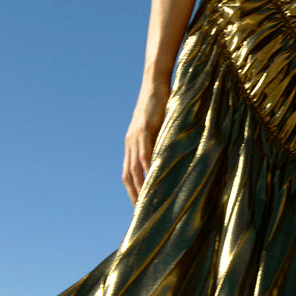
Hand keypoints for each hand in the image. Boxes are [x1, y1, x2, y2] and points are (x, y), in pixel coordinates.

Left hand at [123, 76, 170, 203]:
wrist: (155, 83)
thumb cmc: (160, 104)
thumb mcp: (159, 128)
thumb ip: (159, 144)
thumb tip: (168, 160)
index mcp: (131, 144)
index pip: (127, 174)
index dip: (131, 191)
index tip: (138, 207)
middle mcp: (130, 143)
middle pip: (128, 175)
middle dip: (133, 195)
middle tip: (141, 212)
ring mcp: (135, 136)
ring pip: (134, 167)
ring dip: (140, 186)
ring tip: (146, 202)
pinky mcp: (144, 128)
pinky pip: (145, 152)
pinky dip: (147, 168)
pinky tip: (152, 179)